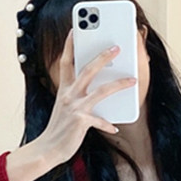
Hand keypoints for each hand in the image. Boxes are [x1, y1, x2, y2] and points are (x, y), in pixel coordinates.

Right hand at [39, 29, 137, 164]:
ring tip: (132, 80)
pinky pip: (100, 120)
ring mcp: (74, 107)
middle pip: (87, 70)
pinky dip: (108, 124)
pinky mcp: (80, 121)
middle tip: (117, 47)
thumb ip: (76, 98)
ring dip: (118, 84)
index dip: (69, 45)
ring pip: (100, 91)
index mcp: (63, 90)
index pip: (65, 62)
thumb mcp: (64, 109)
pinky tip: (114, 128)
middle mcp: (68, 95)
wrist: (47, 150)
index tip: (74, 30)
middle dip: (103, 57)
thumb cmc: (59, 130)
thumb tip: (96, 91)